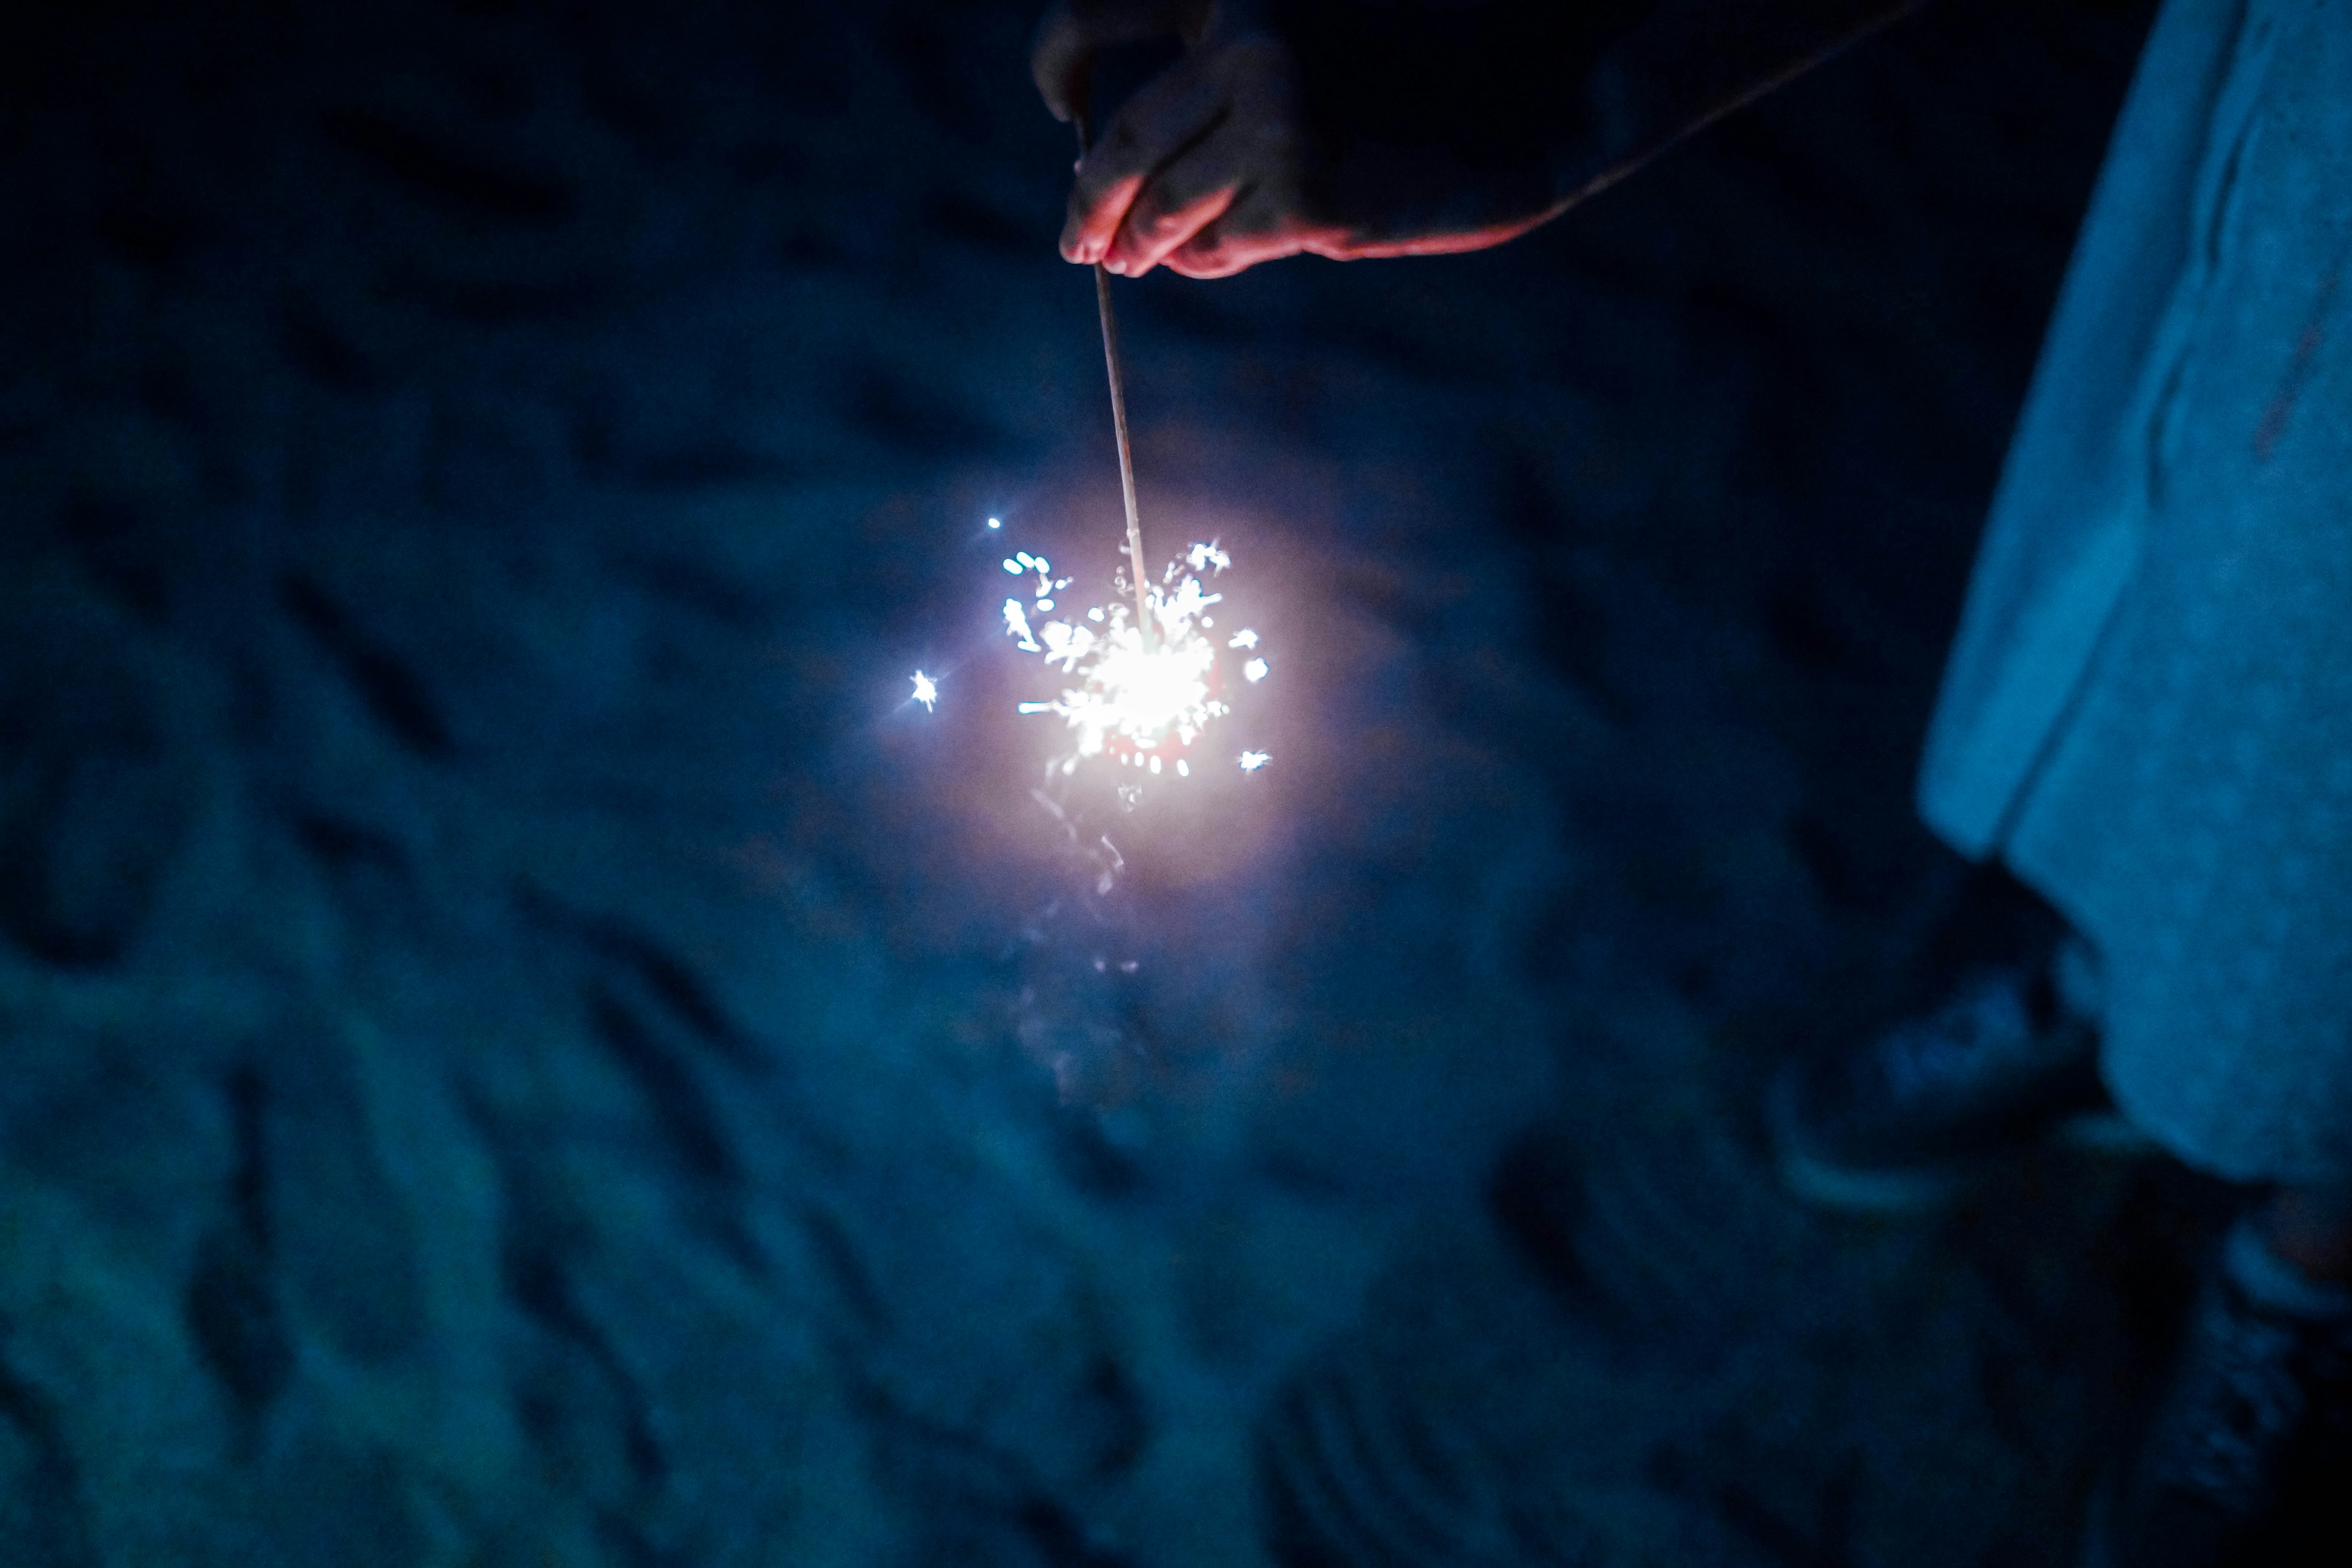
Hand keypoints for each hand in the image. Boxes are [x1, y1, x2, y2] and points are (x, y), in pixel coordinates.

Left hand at [1031, 1, 1567, 278]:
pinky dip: (1208, 257)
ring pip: (1169, 209)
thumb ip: (1230, 60)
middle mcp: (1245, 42)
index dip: (1057, 70)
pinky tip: (1208, 257)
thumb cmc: (1430, 53)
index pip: (1090, 19)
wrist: (1544, 88)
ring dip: (1144, 243)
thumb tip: (1130, 146)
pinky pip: (1222, 246)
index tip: (1065, 111)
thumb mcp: (1316, 20)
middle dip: (1090, 204)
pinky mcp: (1307, 198)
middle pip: (1124, 145)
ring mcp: (1276, 123)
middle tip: (1078, 241)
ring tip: (1133, 258)